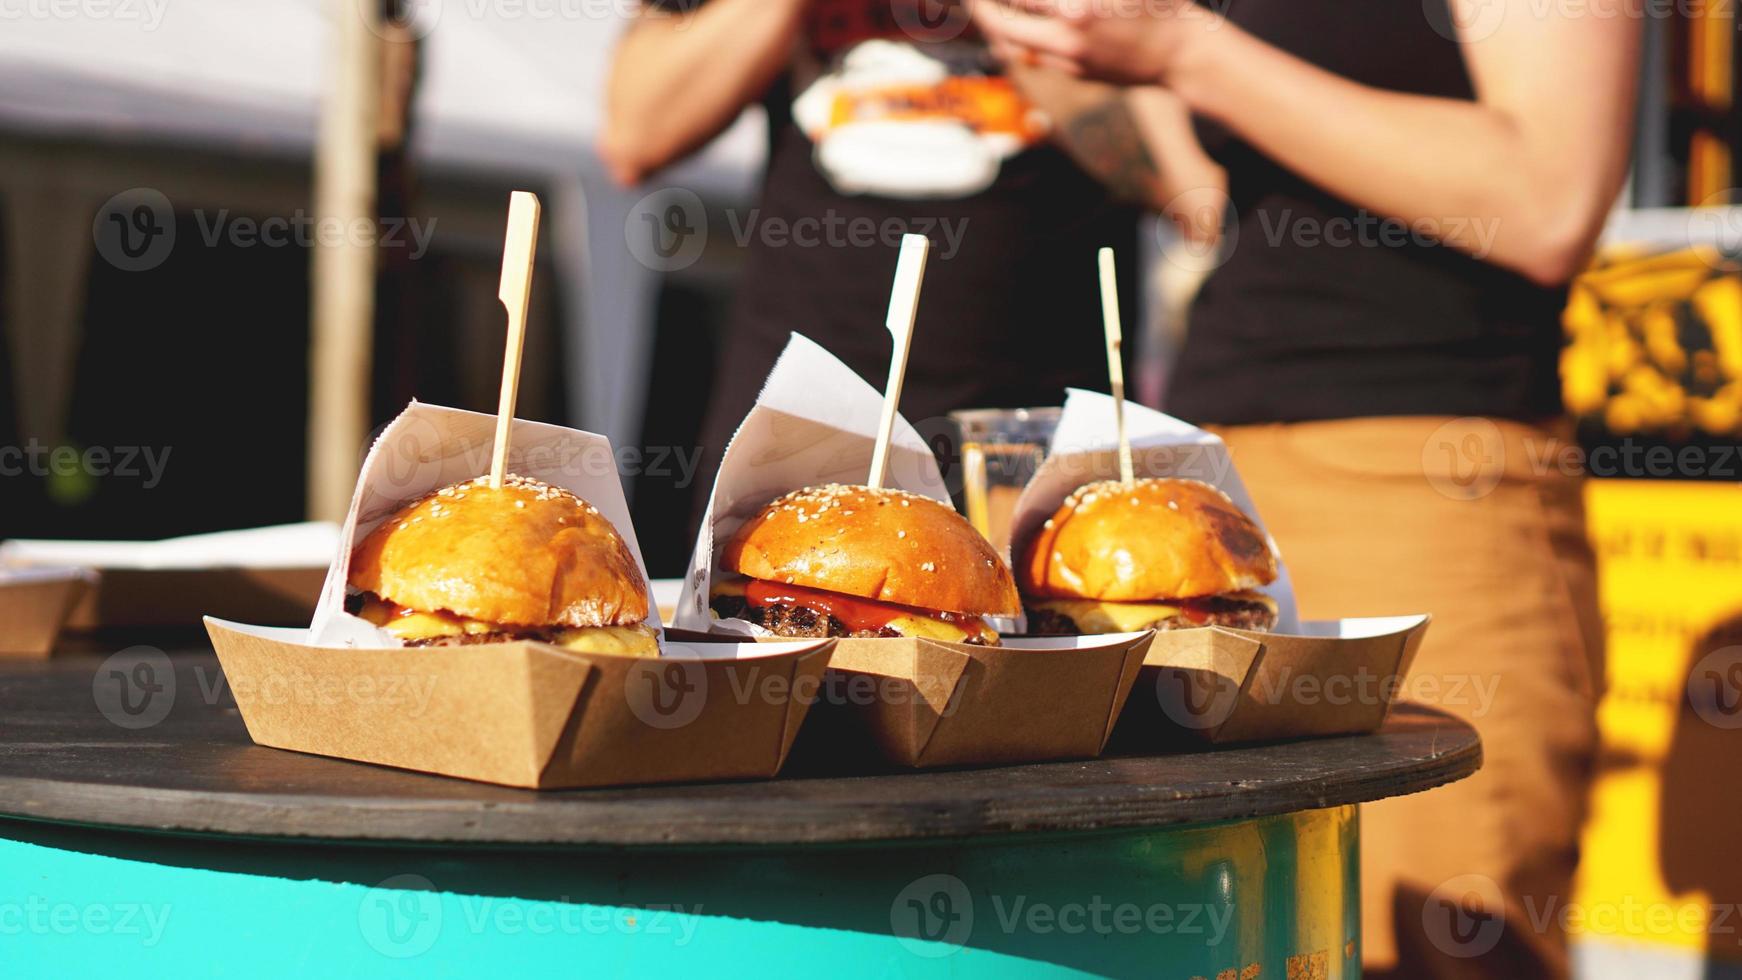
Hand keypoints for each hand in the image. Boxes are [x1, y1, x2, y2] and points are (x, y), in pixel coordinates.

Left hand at [970, 0, 1217, 85]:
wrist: (1184, 55)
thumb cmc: (1161, 5)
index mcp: (1078, 9)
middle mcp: (1068, 40)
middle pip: (1003, 25)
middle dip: (981, 7)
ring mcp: (1070, 62)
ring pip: (1015, 45)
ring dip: (996, 25)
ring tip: (987, 7)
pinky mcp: (1076, 74)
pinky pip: (1037, 53)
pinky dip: (1021, 36)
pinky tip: (1017, 22)